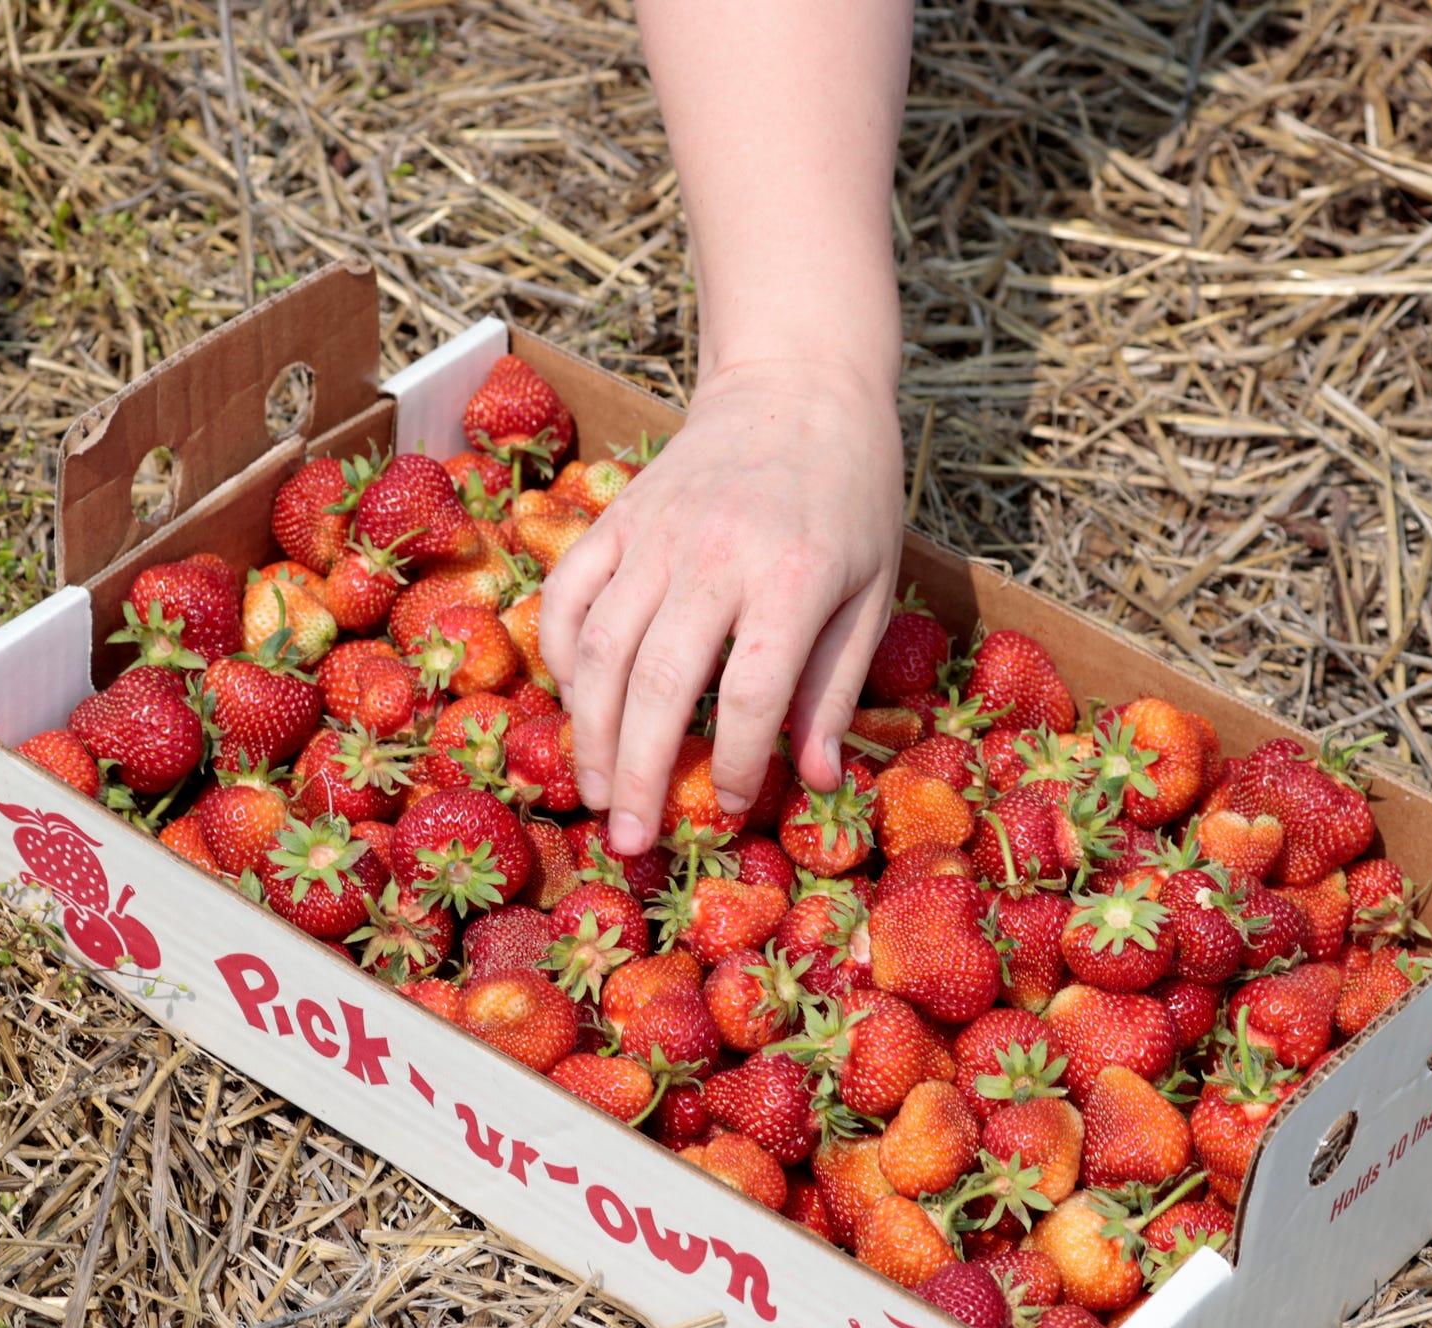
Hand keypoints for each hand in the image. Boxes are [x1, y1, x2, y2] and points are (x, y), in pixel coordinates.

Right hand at [539, 356, 903, 856]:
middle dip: (635, 772)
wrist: (798, 383)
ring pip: (596, 645)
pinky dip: (558, 655)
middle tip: (628, 840)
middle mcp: (715, 553)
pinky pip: (566, 595)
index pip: (749, 690)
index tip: (727, 807)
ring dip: (586, 730)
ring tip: (593, 792)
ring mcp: (655, 532)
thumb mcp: (873, 589)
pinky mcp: (616, 516)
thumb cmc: (850, 495)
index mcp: (795, 574)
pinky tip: (574, 702)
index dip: (731, 761)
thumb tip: (811, 781)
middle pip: (656, 680)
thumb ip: (836, 686)